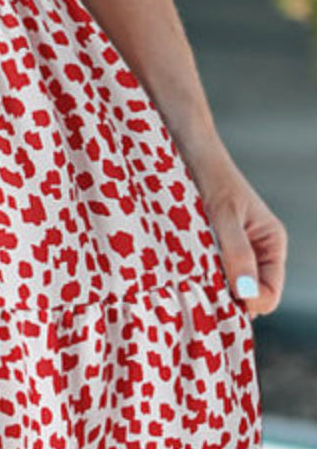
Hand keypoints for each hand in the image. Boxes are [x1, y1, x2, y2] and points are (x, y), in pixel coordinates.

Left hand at [196, 160, 287, 317]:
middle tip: (196, 286)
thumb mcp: (223, 214)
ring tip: (186, 272)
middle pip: (245, 296)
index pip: (268, 295)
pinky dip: (194, 273)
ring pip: (224, 285)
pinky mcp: (207, 245)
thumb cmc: (208, 173)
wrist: (185, 145)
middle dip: (224, 297)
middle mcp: (255, 250)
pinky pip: (206, 271)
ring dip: (207, 285)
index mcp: (270, 243)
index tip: (218, 296)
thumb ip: (237, 253)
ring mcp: (231, 249)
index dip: (247, 303)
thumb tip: (248, 296)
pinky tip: (178, 266)